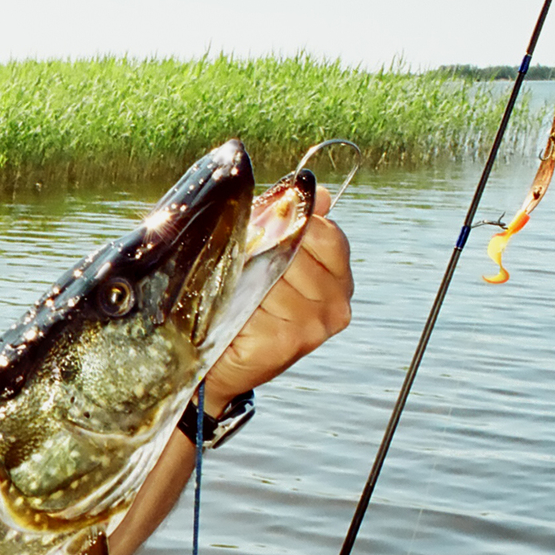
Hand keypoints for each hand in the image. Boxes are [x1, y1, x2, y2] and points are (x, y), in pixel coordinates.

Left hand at [201, 186, 353, 414]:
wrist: (215, 361)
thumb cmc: (240, 304)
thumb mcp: (267, 254)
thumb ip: (292, 222)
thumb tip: (318, 193)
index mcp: (339, 278)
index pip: (326, 233)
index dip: (289, 226)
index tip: (262, 232)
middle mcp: (337, 303)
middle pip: (297, 250)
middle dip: (262, 250)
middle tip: (240, 268)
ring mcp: (315, 324)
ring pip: (274, 273)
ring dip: (245, 278)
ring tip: (235, 294)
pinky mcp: (289, 340)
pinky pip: (259, 299)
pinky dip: (238, 302)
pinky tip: (233, 315)